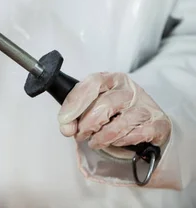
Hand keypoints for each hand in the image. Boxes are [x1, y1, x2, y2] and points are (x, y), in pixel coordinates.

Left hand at [57, 72, 171, 156]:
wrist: (148, 120)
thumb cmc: (116, 110)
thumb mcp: (94, 104)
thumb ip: (76, 114)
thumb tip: (66, 128)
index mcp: (112, 79)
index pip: (92, 84)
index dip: (75, 103)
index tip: (64, 120)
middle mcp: (129, 89)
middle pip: (104, 105)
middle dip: (87, 125)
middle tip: (80, 135)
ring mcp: (145, 105)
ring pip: (119, 124)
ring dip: (102, 138)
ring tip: (95, 142)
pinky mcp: (157, 123)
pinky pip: (134, 136)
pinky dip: (120, 143)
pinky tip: (115, 142)